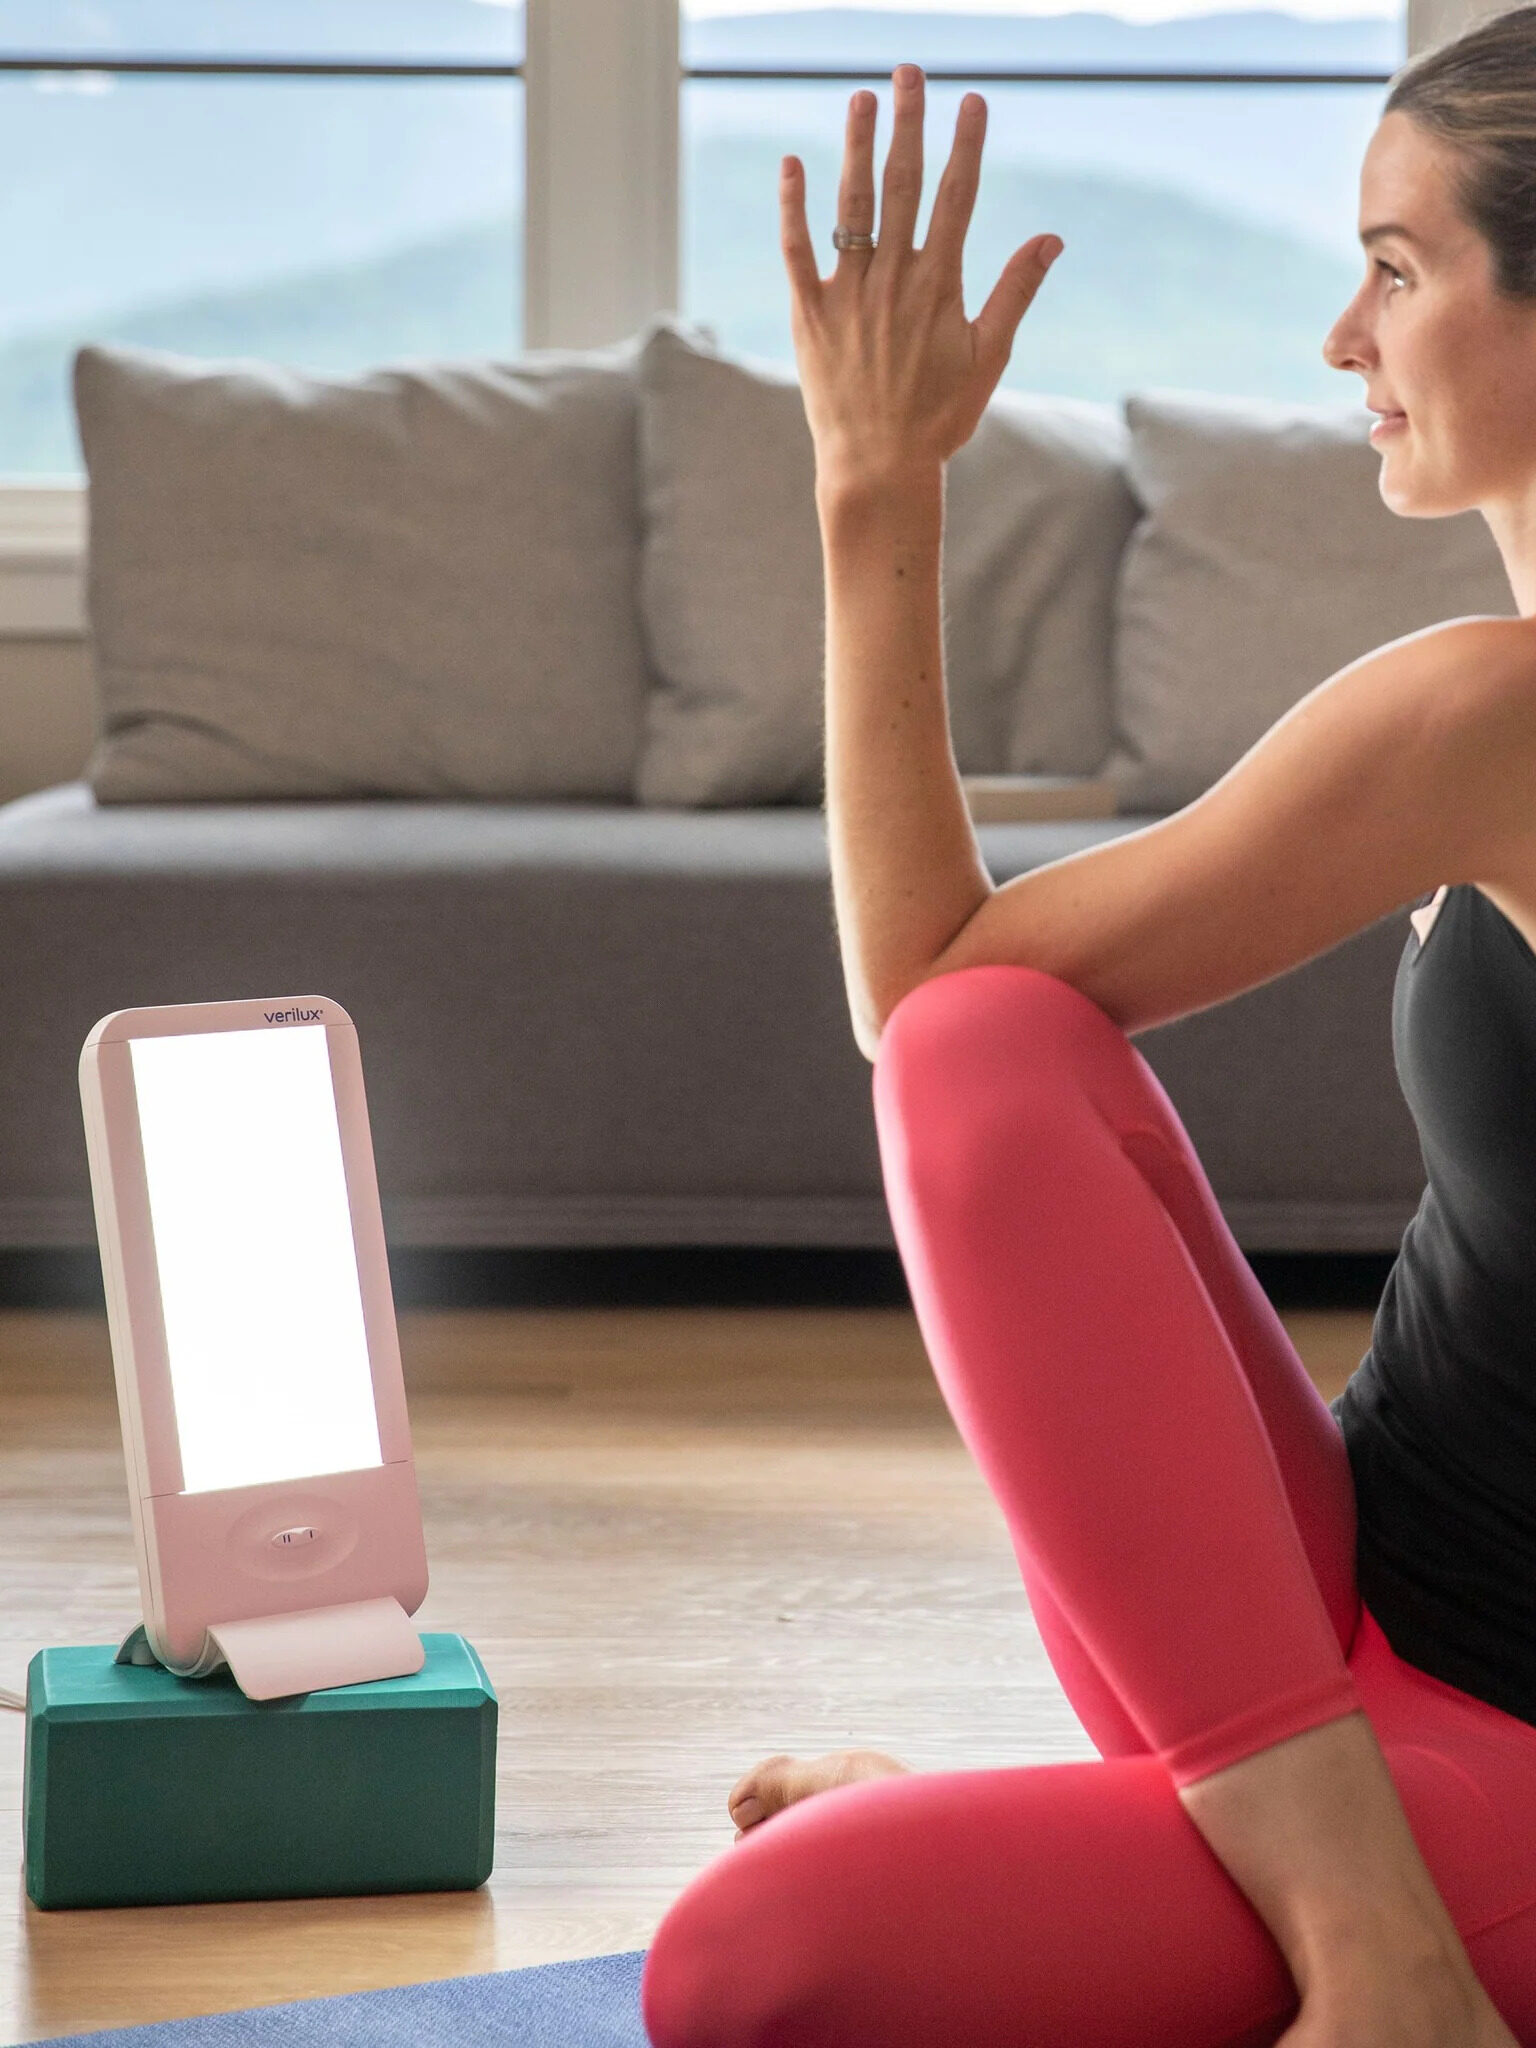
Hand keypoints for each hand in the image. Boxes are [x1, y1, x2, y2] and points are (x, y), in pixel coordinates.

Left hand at [779, 64, 1062, 494]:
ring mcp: (849, 293)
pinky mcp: (811, 314)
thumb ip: (1016, 292)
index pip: (956, 198)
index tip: (972, 100)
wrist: (877, 466)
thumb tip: (1051, 240)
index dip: (965, 145)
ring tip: (861, 98)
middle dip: (908, 124)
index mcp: (940, 285)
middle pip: (902, 184)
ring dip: (856, 146)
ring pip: (851, 204)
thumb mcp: (988, 356)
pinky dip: (792, 206)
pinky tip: (792, 163)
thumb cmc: (938, 418)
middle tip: (909, 72)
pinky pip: (796, 250)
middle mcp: (893, 279)